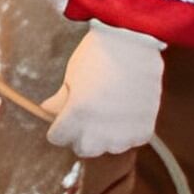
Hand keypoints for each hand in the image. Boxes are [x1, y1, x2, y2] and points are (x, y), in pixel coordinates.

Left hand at [46, 24, 163, 158]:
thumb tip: (47, 111)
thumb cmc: (96, 56)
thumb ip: (60, 100)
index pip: (58, 138)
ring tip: (107, 115)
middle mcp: (101, 128)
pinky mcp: (146, 129)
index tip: (62, 119)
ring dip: (105, 137)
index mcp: (77, 113)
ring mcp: (125, 131)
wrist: (133, 44)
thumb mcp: (71, 76)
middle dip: (79, 137)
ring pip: (109, 148)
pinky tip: (125, 115)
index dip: (58, 128)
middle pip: (83, 149)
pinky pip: (131, 142)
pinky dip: (127, 133)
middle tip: (84, 120)